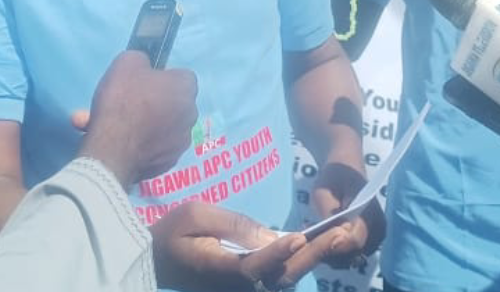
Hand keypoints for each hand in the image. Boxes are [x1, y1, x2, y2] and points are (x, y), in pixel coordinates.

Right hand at [77, 51, 197, 187]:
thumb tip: (146, 67)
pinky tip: (122, 142)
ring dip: (147, 124)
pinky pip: (155, 147)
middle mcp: (191, 115)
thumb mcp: (127, 62)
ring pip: (163, 126)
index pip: (180, 76)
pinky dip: (142, 144)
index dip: (161, 77)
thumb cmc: (122, 100)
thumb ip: (142, 60)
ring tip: (120, 125)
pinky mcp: (168, 162)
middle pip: (172, 102)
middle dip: (154, 102)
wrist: (112, 149)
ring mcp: (181, 142)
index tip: (142, 82)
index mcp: (186, 88)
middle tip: (129, 103)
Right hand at [151, 203, 323, 291]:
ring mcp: (243, 289)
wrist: (158, 261)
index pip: (253, 267)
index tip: (298, 237)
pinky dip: (301, 260)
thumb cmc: (173, 233)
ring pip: (285, 279)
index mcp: (217, 269)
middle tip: (342, 233)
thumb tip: (269, 236)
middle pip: (280, 276)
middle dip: (312, 254)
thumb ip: (232, 225)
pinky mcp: (249, 286)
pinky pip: (280, 277)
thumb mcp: (195, 215)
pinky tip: (322, 242)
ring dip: (313, 258)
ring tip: (340, 235)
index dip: (276, 254)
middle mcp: (235, 286)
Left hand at [307, 161, 383, 268]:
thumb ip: (329, 216)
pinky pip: (350, 254)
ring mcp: (374, 238)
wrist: (346, 169)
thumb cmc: (334, 177)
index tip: (313, 242)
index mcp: (370, 214)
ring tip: (313, 234)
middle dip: (329, 251)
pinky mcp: (367, 242)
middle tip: (308, 237)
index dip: (334, 246)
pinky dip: (334, 251)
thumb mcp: (324, 193)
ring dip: (330, 252)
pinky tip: (321, 237)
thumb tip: (333, 236)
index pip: (355, 241)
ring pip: (350, 257)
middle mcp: (377, 230)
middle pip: (352, 254)